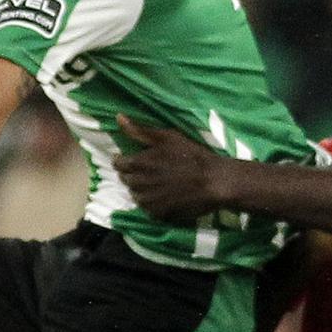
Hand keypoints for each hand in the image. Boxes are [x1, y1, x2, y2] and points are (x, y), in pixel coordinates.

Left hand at [116, 117, 236, 219]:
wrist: (213, 181)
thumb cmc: (192, 155)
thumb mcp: (168, 137)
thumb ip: (140, 130)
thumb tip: (118, 118)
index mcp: (140, 163)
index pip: (118, 164)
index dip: (124, 161)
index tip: (134, 159)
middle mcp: (140, 183)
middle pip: (126, 180)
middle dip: (133, 174)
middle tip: (150, 171)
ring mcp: (149, 200)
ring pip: (135, 195)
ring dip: (142, 189)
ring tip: (157, 183)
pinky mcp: (158, 214)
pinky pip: (147, 208)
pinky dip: (152, 202)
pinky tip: (164, 195)